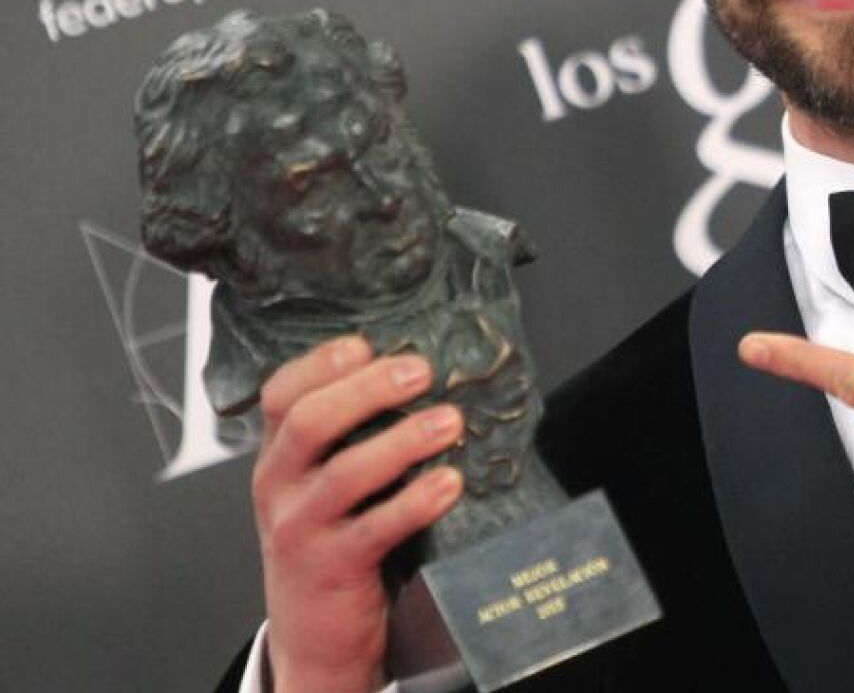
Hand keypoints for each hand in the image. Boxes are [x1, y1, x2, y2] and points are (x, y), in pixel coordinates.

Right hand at [251, 336, 464, 692]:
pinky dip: (415, 503)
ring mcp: (300, 529)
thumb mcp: (321, 487)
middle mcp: (278, 487)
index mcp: (278, 457)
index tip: (366, 344)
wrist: (313, 634)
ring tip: (449, 423)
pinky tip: (449, 484)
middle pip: (311, 421)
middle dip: (368, 389)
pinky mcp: (331, 568)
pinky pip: (375, 529)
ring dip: (403, 441)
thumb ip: (351, 439)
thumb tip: (416, 377)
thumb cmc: (331, 543)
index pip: (280, 395)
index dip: (320, 363)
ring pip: (345, 472)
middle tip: (420, 371)